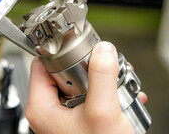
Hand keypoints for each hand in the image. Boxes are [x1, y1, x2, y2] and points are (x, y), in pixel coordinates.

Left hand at [26, 41, 147, 133]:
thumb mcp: (102, 111)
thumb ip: (102, 76)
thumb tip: (102, 50)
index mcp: (42, 107)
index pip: (42, 64)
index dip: (61, 52)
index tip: (79, 46)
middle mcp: (50, 111)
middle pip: (65, 72)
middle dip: (91, 67)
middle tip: (107, 65)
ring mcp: (65, 118)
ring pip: (82, 85)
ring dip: (104, 81)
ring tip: (122, 82)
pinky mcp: (80, 122)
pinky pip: (92, 99)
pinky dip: (108, 95)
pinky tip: (126, 98)